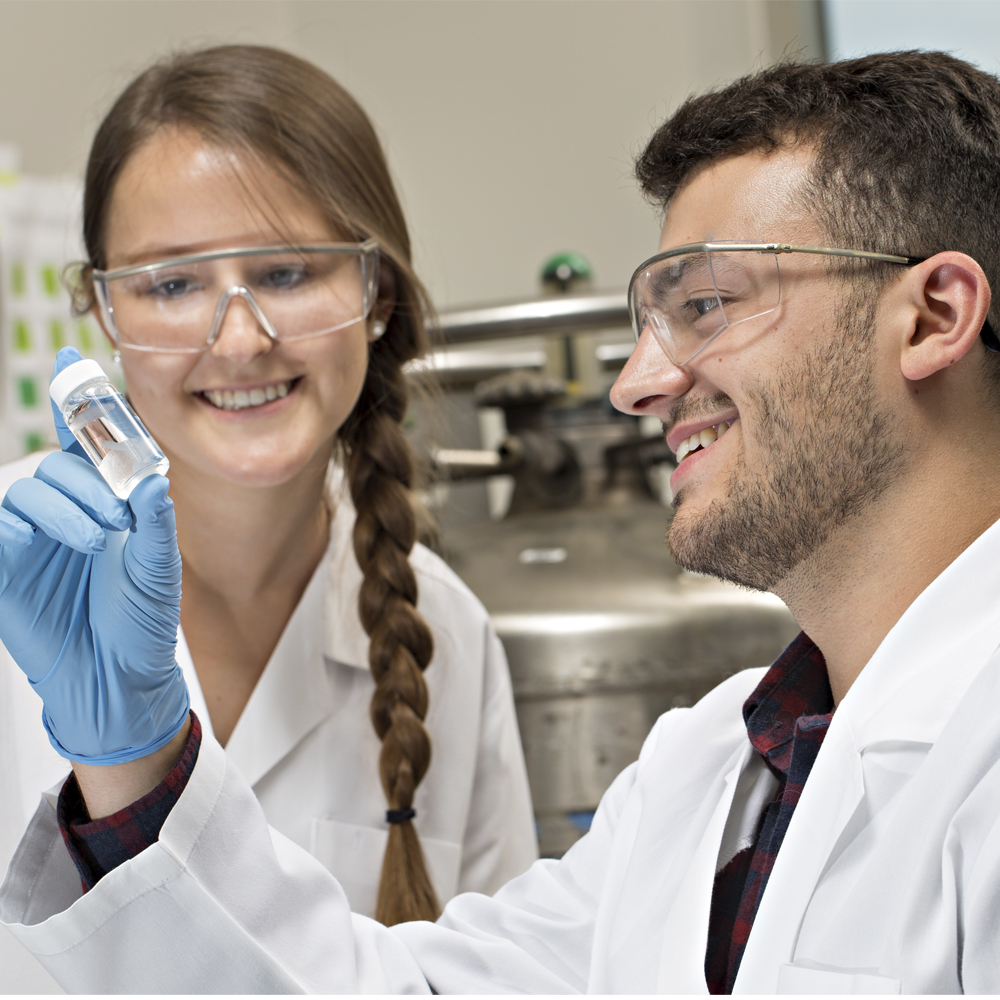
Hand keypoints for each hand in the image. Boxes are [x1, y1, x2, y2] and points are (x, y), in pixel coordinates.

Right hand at [0, 349, 187, 763]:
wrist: (118, 678)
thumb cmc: (140, 622)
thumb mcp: (159, 570)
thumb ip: (155, 523)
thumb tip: (154, 481)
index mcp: (107, 502)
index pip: (88, 446)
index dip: (81, 404)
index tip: (76, 363)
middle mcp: (67, 512)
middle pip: (60, 462)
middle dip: (91, 475)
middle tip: (121, 509)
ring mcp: (33, 537)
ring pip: (30, 488)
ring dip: (67, 504)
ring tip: (101, 538)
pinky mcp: (7, 566)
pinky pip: (2, 526)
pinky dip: (24, 525)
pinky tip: (53, 541)